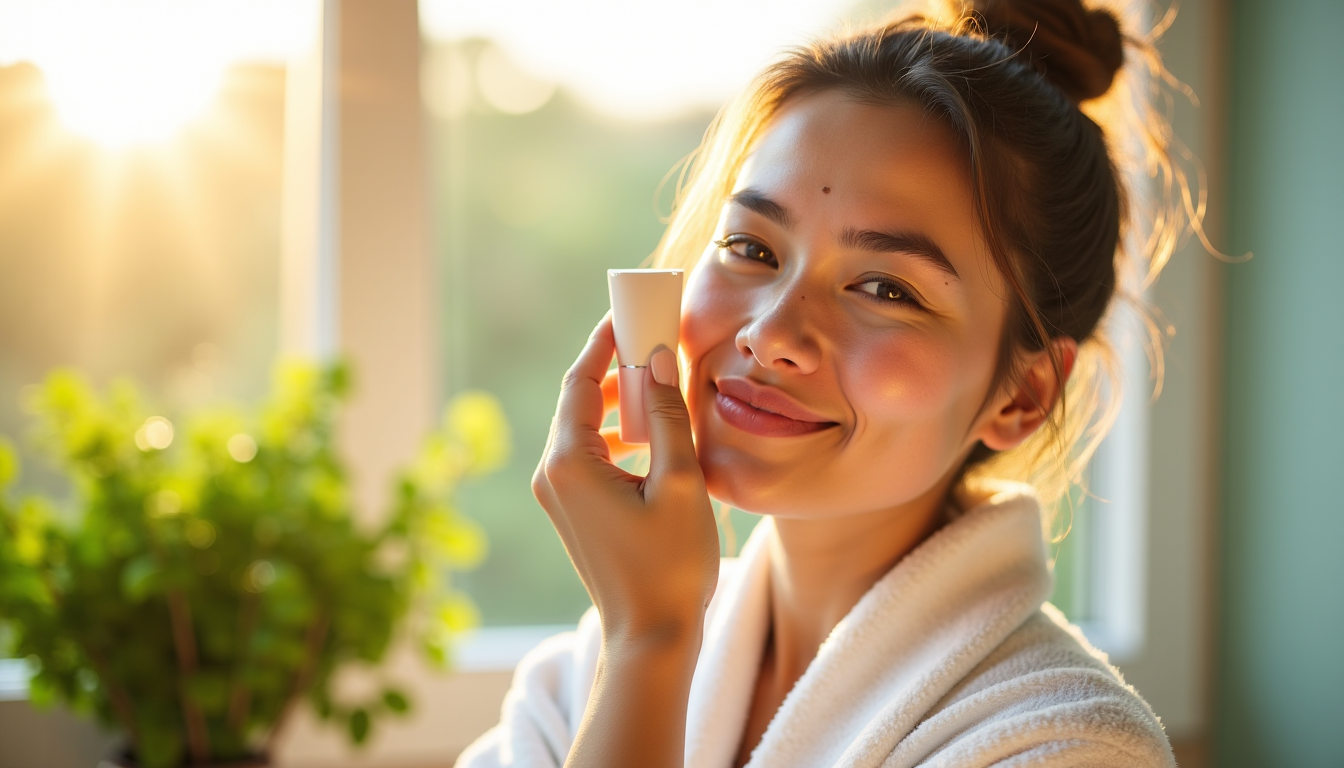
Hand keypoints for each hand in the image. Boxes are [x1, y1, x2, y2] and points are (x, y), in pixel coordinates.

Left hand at [532, 313, 719, 647]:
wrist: (650, 637)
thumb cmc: (669, 564)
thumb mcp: (680, 482)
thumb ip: (666, 416)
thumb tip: (656, 360)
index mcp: (569, 463)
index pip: (581, 379)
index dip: (606, 340)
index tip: (630, 310)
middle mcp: (552, 475)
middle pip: (580, 401)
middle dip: (617, 370)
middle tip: (653, 341)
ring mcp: (558, 496)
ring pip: (585, 429)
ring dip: (620, 405)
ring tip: (660, 387)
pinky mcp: (572, 512)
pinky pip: (590, 456)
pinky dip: (618, 437)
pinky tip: (652, 437)